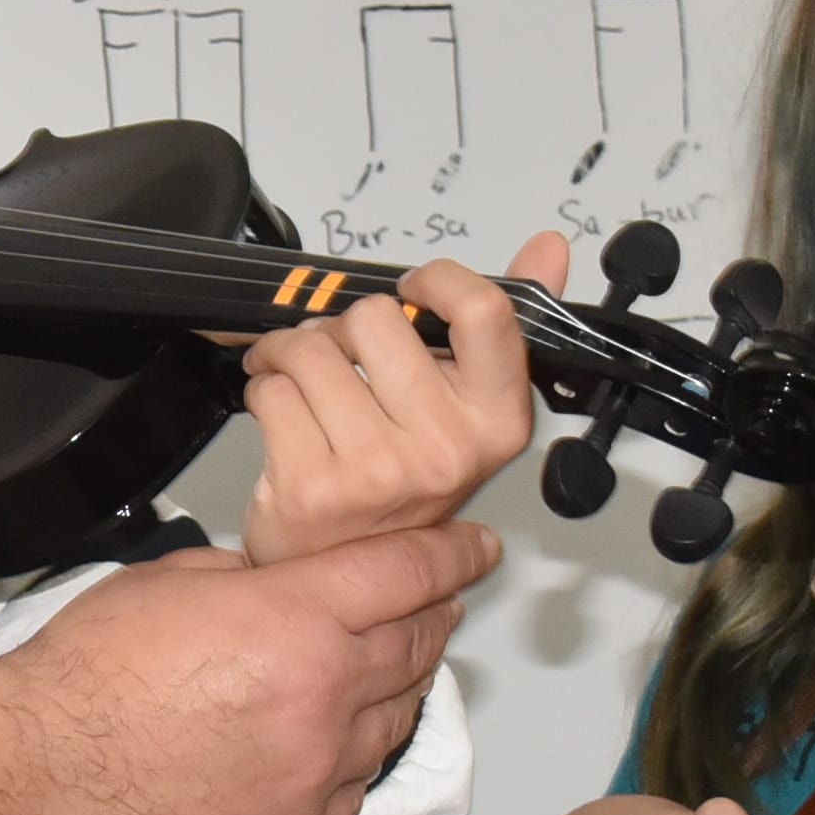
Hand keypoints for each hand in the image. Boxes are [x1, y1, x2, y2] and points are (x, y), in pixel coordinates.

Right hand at [13, 519, 494, 814]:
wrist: (40, 776)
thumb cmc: (86, 675)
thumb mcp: (172, 580)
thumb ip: (252, 578)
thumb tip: (285, 585)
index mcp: (298, 618)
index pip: (412, 573)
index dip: (454, 554)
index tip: (477, 549)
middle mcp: (325, 696)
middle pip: (417, 645)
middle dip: (432, 616)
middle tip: (432, 603)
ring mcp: (316, 772)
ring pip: (395, 720)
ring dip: (395, 688)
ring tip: (376, 671)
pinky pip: (356, 788)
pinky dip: (355, 758)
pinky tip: (330, 741)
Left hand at [240, 231, 552, 563]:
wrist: (346, 568)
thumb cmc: (401, 480)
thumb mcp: (467, 406)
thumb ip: (501, 322)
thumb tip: (549, 246)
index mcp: (496, 421)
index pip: (483, 312)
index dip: (437, 280)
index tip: (413, 289)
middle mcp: (446, 450)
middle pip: (374, 317)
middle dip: (342, 327)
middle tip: (342, 359)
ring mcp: (378, 471)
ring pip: (311, 348)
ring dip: (291, 355)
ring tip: (304, 384)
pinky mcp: (314, 485)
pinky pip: (271, 389)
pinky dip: (264, 388)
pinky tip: (283, 413)